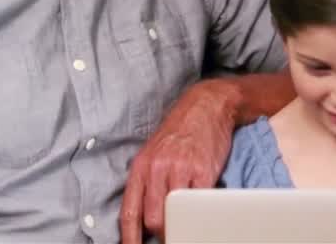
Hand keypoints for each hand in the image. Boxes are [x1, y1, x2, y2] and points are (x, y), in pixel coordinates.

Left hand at [119, 80, 238, 243]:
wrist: (206, 105)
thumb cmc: (180, 131)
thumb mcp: (154, 152)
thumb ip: (148, 182)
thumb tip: (145, 217)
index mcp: (141, 166)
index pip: (130, 212)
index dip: (129, 238)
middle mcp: (158, 168)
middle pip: (153, 218)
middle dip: (161, 232)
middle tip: (169, 232)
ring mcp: (181, 169)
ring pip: (175, 214)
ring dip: (180, 224)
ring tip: (185, 222)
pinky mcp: (204, 170)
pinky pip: (199, 203)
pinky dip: (200, 211)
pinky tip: (201, 209)